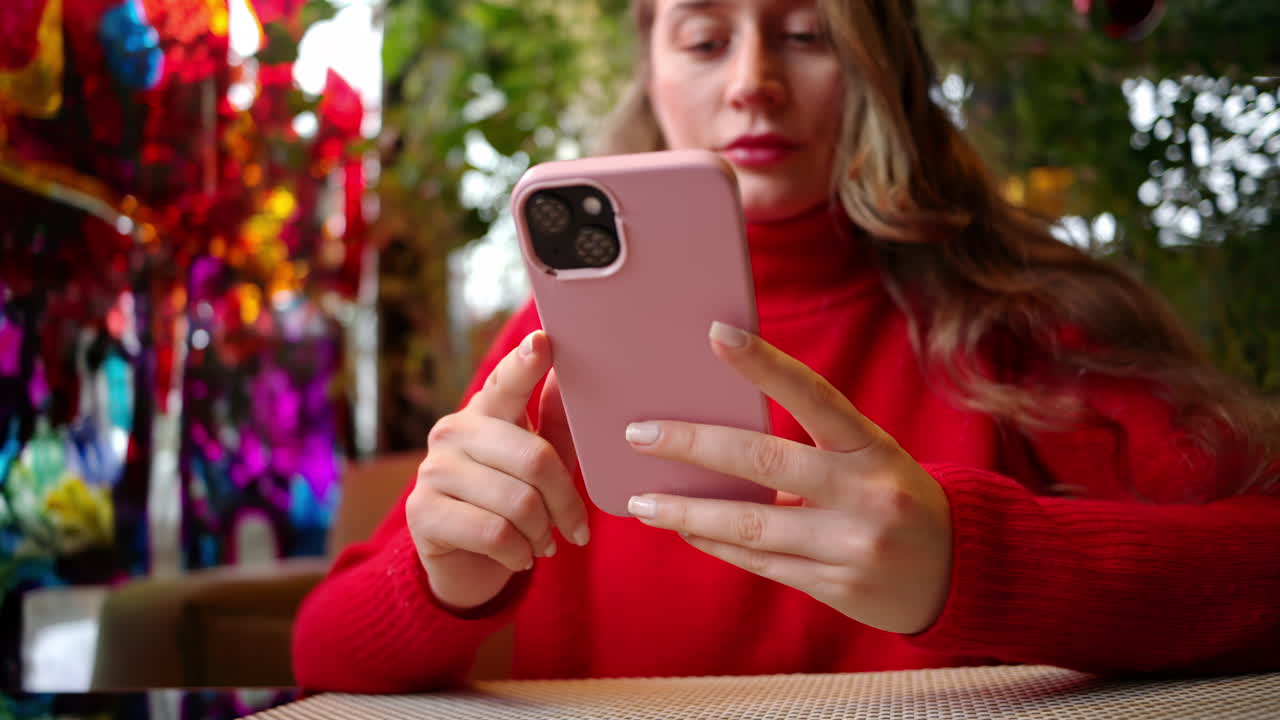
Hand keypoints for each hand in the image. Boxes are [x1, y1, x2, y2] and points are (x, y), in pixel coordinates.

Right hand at [406, 330, 589, 611]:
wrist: (466, 565)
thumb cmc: (511, 502)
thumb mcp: (540, 460)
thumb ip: (556, 419)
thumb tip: (569, 371)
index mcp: (486, 411)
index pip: (507, 382)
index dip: (525, 364)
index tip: (544, 341)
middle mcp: (453, 431)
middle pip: (533, 458)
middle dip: (565, 503)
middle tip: (576, 529)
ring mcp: (433, 470)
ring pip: (518, 503)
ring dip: (543, 533)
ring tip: (544, 544)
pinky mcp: (422, 512)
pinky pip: (494, 533)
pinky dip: (519, 553)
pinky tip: (520, 556)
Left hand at [624, 322, 952, 633]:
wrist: (961, 574)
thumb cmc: (896, 498)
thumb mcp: (871, 458)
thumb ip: (812, 446)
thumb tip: (720, 435)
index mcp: (873, 446)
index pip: (813, 394)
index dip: (765, 364)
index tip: (717, 333)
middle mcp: (865, 493)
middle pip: (763, 461)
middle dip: (693, 445)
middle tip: (639, 434)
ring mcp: (850, 544)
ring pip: (750, 523)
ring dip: (687, 510)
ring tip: (642, 500)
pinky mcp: (836, 586)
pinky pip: (760, 562)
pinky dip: (716, 543)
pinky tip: (684, 528)